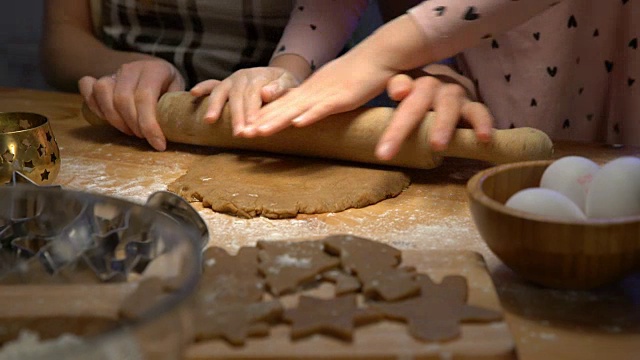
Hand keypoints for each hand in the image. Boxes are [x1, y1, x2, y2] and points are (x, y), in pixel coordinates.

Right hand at [78, 59, 184, 150]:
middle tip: (144, 137)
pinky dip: (93, 105)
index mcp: (155, 69)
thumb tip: (178, 128)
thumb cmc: (169, 87)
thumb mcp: (179, 93)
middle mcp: (132, 68)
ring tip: (129, 131)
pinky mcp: (100, 77)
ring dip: (114, 118)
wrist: (155, 69)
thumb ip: (176, 106)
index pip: (145, 98)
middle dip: (133, 125)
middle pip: (122, 99)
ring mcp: (114, 71)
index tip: (159, 144)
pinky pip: (87, 87)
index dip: (149, 125)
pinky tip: (107, 119)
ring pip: (103, 92)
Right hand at [190, 67, 299, 135]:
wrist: (278, 76)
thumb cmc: (284, 85)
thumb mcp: (289, 83)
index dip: (252, 110)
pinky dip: (202, 88)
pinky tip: (193, 94)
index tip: (252, 126)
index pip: (254, 94)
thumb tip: (266, 93)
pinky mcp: (225, 84)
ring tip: (209, 120)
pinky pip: (212, 84)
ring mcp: (232, 80)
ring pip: (222, 92)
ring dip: (215, 106)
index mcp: (259, 76)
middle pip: (237, 96)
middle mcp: (243, 76)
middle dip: (236, 116)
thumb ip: (280, 88)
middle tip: (238, 133)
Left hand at [241, 49, 395, 136]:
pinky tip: (297, 124)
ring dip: (277, 121)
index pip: (282, 105)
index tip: (247, 128)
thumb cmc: (359, 73)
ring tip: (258, 132)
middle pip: (283, 108)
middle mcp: (313, 91)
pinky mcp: (342, 98)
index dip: (264, 117)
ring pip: (297, 109)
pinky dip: (310, 116)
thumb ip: (320, 100)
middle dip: (262, 122)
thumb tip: (308, 112)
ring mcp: (326, 94)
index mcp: (311, 90)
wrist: (378, 56)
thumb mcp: (333, 87)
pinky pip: (324, 108)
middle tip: (242, 134)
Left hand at [375, 74, 493, 159]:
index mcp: (410, 83)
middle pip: (419, 100)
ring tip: (437, 145)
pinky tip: (483, 139)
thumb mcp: (400, 98)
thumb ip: (391, 98)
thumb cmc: (416, 99)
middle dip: (403, 126)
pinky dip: (483, 124)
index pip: (400, 82)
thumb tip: (392, 92)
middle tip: (386, 153)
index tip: (394, 93)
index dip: (398, 85)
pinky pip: (480, 113)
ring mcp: (454, 95)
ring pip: (449, 106)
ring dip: (442, 124)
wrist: (449, 89)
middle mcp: (432, 85)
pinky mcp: (472, 106)